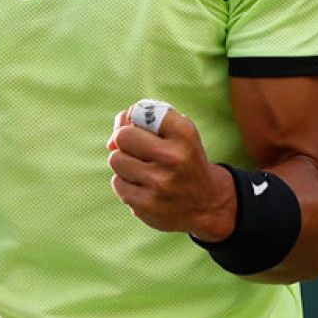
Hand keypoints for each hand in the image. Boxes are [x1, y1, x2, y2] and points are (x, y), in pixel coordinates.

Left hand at [107, 104, 235, 240]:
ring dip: (125, 163)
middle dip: (125, 141)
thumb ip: (144, 122)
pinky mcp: (145, 205)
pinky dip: (127, 183)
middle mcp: (173, 157)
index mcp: (184, 134)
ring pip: (116, 159)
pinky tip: (145, 187)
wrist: (207, 205)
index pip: (140, 111)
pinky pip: (117, 182)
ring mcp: (158, 183)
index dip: (136, 117)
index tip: (145, 127)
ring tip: (145, 170)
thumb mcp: (179, 134)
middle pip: (122, 136)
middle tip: (139, 150)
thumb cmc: (184, 161)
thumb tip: (110, 141)